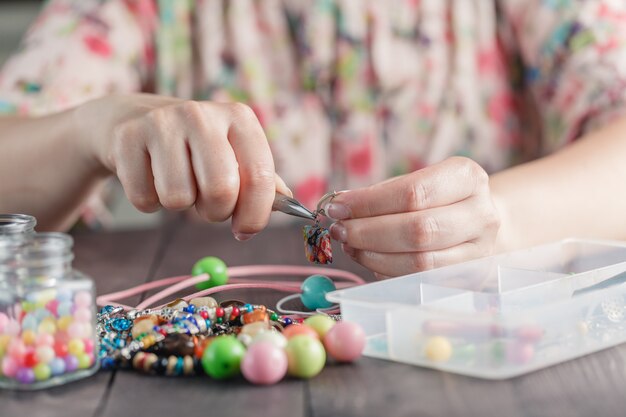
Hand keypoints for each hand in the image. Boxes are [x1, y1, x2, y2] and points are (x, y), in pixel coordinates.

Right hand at [74, 93, 290, 238]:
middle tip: (207, 204)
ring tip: (178, 183)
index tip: (245, 230)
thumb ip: (264, 181)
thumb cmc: (197, 148)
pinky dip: (150, 202)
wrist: (135, 121)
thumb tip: (293, 207)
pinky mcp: (126, 138)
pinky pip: (144, 199)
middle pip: (220, 191)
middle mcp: (202, 114)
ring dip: (180, 205)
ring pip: (178, 199)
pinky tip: (151, 177)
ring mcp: (161, 123)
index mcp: (239, 118)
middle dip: (215, 212)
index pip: (260, 176)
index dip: (256, 214)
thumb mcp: (235, 154)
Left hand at [326, 157, 500, 276]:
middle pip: (418, 229)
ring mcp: (479, 251)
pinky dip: (387, 271)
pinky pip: (420, 280)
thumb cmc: (437, 198)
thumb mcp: (417, 182)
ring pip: (419, 261)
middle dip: (369, 231)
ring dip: (374, 255)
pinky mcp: (469, 279)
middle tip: (339, 230)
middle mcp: (481, 214)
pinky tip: (369, 258)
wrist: (477, 220)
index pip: (413, 193)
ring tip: (350, 244)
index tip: (337, 207)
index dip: (369, 203)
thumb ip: (381, 194)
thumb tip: (340, 207)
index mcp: (467, 177)